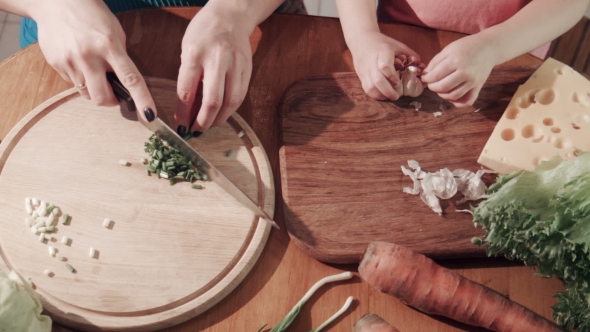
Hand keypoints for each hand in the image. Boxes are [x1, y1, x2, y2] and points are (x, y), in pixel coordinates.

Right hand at [32, 0, 155, 121]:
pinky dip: (79, 78)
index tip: (149, 115)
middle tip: (114, 94)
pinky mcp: (56, 63)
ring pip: (86, 93)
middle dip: (110, 101)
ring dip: (94, 88)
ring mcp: (70, 61)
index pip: (130, 79)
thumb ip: (120, 57)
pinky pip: (72, 83)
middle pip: (102, 97)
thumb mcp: (114, 32)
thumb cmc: (92, 15)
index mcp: (110, 46)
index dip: (142, 99)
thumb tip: (125, 83)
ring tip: (93, 69)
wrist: (56, 1)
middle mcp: (89, 56)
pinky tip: (77, 60)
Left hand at [175, 6, 252, 136]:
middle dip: (203, 122)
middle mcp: (217, 60)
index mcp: (195, 54)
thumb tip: (188, 109)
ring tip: (210, 124)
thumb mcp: (187, 50)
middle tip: (197, 131)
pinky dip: (231, 109)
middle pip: (212, 101)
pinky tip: (222, 113)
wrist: (231, 15)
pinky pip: (240, 95)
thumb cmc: (204, 32)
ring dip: (219, 118)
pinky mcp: (247, 68)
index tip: (181, 126)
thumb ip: (188, 78)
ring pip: (230, 102)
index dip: (184, 114)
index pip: (187, 92)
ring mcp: (235, 64)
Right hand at [348, 31, 422, 100]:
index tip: (398, 82)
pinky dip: (375, 94)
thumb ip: (410, 55)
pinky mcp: (361, 76)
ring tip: (390, 96)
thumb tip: (421, 66)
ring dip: (381, 95)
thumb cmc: (382, 43)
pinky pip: (366, 89)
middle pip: (377, 80)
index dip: (392, 76)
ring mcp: (365, 70)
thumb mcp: (397, 45)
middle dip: (388, 91)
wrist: (361, 40)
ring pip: (370, 87)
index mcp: (382, 52)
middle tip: (396, 96)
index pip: (385, 66)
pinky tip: (382, 94)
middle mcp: (372, 62)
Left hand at [421, 35, 496, 106]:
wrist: (489, 48)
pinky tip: (452, 97)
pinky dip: (457, 103)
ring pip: (453, 96)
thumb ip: (435, 62)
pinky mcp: (479, 87)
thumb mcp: (449, 49)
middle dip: (432, 87)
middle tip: (431, 84)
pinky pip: (468, 101)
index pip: (436, 75)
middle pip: (443, 87)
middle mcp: (465, 73)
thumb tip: (425, 75)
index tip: (425, 78)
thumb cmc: (467, 46)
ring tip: (440, 89)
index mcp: (456, 61)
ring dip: (442, 95)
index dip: (427, 79)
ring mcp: (473, 81)